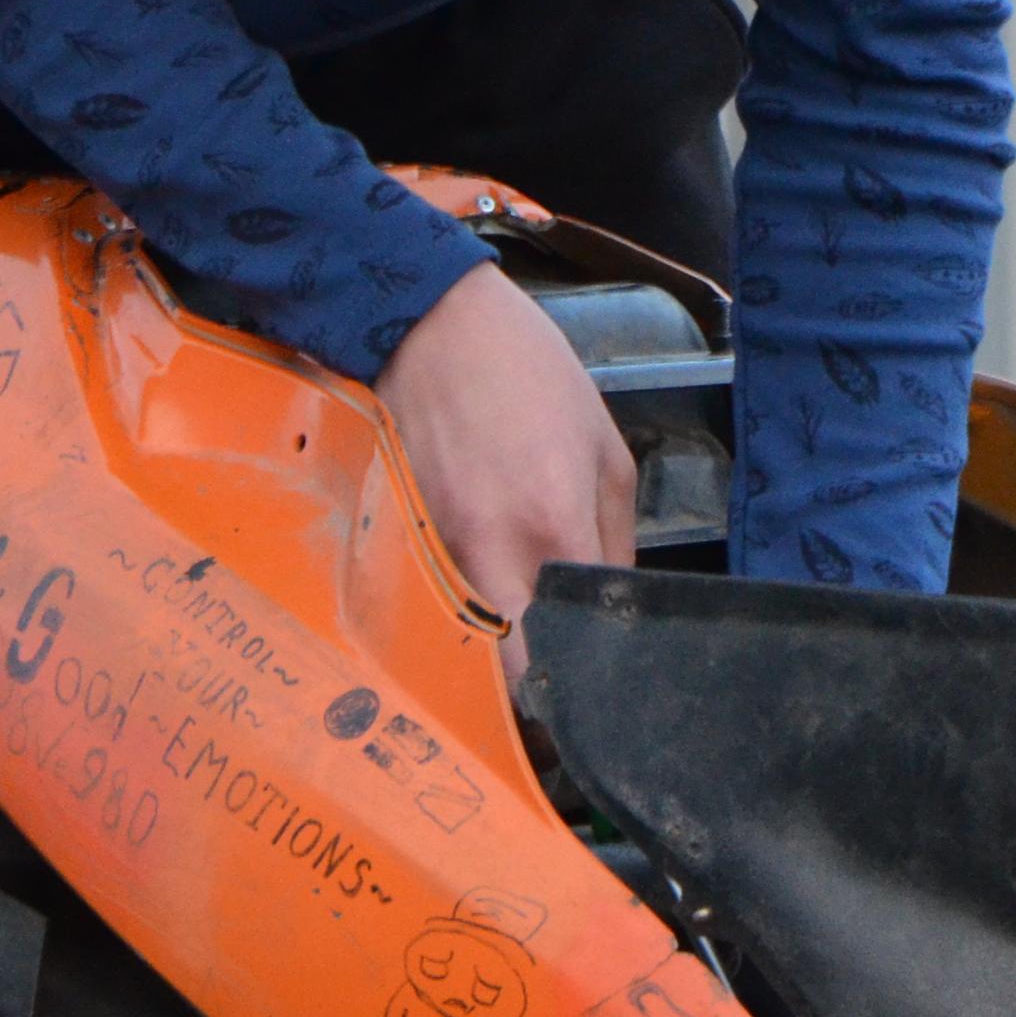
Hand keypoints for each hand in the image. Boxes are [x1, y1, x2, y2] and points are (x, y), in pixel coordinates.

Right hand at [376, 265, 638, 660]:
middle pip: (513, 671)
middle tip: (563, 693)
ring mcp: (436, 552)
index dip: (595, 674)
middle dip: (541, 693)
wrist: (430, 323)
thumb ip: (616, 538)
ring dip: (499, 663)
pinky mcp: (399, 543)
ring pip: (469, 648)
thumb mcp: (604, 447)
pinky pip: (435, 608)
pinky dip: (457, 622)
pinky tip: (478, 607)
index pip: (577, 639)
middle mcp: (491, 551)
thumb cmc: (527, 373)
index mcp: (554, 523)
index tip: (605, 687)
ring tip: (526, 653)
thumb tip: (613, 604)